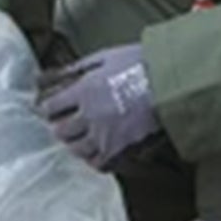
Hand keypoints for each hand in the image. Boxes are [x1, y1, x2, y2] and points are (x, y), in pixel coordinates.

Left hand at [35, 42, 159, 168]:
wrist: (172, 84)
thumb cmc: (142, 64)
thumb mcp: (106, 56)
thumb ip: (80, 66)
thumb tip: (60, 73)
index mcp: (83, 90)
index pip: (50, 107)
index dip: (48, 108)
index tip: (51, 108)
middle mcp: (89, 116)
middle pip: (60, 131)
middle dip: (61, 127)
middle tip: (66, 124)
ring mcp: (105, 136)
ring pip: (76, 150)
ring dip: (76, 143)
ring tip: (82, 138)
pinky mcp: (121, 150)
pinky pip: (98, 163)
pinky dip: (95, 159)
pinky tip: (99, 150)